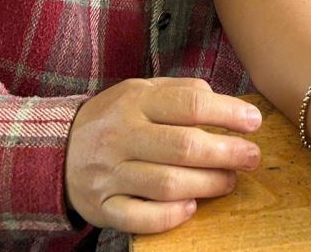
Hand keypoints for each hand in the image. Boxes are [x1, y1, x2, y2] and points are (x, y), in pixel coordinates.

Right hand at [64, 77, 261, 234]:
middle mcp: (121, 136)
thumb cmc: (113, 118)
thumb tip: (223, 101)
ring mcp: (110, 174)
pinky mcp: (103, 207)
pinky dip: (171, 215)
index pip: (189, 104)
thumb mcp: (140, 91)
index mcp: (134, 101)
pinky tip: (191, 206)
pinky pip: (141, 218)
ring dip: (207, 184)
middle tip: (251, 157)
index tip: (254, 121)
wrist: (56, 149)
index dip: (228, 113)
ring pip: (167, 184)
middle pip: (183, 147)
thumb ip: (179, 91)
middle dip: (226, 153)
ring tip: (229, 181)